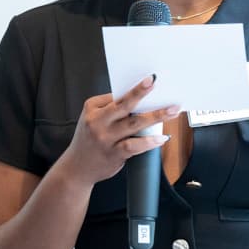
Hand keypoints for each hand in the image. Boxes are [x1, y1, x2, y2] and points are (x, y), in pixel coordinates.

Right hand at [62, 75, 178, 184]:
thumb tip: (139, 101)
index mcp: (92, 108)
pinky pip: (135, 145)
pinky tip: (161, 138)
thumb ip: (111, 110)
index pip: (116, 95)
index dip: (136, 88)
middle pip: (124, 105)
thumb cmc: (89, 141)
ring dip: (155, 116)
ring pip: (134, 123)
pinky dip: (149, 141)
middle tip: (156, 84)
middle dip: (141, 93)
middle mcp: (97, 121)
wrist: (76, 168)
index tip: (150, 80)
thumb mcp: (93, 119)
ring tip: (171, 111)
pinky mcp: (113, 153)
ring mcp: (105, 138)